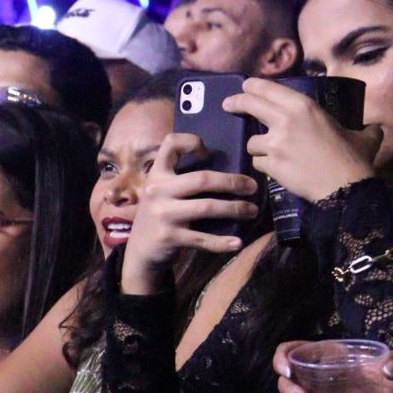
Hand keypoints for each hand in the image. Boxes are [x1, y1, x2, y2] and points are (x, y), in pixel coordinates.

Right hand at [118, 132, 259, 295]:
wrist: (140, 250)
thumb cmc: (160, 216)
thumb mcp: (162, 193)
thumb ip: (182, 180)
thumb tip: (226, 172)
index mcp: (157, 175)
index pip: (170, 144)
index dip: (191, 142)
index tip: (209, 153)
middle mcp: (157, 191)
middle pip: (202, 179)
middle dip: (233, 182)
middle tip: (252, 187)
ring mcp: (162, 214)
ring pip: (207, 207)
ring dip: (235, 209)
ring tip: (252, 211)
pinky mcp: (169, 237)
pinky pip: (203, 239)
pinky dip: (223, 242)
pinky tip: (238, 242)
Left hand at [224, 78, 379, 202]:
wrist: (345, 189)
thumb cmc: (355, 159)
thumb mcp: (363, 136)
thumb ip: (364, 128)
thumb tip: (374, 128)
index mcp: (304, 106)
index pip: (267, 88)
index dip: (252, 86)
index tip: (245, 86)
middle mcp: (284, 120)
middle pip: (248, 104)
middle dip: (235, 103)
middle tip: (228, 105)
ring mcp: (275, 143)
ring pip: (251, 141)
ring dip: (258, 147)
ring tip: (270, 152)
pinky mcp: (270, 165)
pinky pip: (258, 162)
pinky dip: (264, 165)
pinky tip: (275, 168)